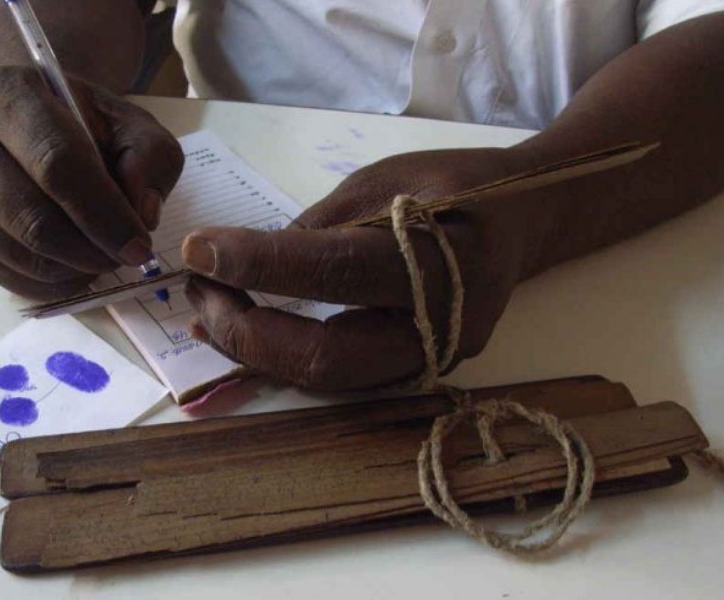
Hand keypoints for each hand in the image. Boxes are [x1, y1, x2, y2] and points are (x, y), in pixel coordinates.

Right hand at [0, 66, 183, 298]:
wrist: (39, 121)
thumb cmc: (89, 124)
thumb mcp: (134, 126)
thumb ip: (150, 161)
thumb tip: (141, 214)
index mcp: (8, 93)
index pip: (55, 162)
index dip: (103, 214)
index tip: (139, 245)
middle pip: (29, 215)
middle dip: (88, 249)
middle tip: (126, 258)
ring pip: (14, 250)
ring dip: (71, 269)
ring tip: (105, 260)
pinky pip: (1, 272)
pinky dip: (49, 284)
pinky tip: (78, 270)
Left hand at [182, 148, 545, 389]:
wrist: (526, 221)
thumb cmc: (459, 185)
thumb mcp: (385, 178)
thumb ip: (321, 225)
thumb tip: (250, 261)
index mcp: (439, 258)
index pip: (333, 270)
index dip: (258, 263)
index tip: (198, 249)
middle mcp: (439, 325)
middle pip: (326, 355)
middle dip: (247, 332)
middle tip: (198, 291)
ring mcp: (433, 357)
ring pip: (329, 378)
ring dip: (258, 352)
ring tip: (207, 313)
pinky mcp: (419, 368)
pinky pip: (343, 375)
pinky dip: (287, 359)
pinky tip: (247, 335)